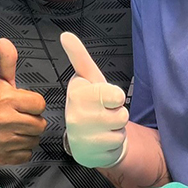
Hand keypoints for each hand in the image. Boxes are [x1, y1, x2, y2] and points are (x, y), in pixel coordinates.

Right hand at [0, 39, 46, 164]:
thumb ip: (7, 60)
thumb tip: (4, 41)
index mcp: (5, 100)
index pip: (40, 104)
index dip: (33, 103)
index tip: (22, 103)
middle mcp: (3, 121)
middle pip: (40, 124)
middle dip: (33, 119)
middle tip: (19, 116)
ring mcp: (3, 140)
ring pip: (35, 139)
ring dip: (29, 134)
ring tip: (15, 127)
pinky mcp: (4, 155)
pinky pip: (28, 154)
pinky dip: (22, 148)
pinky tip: (12, 139)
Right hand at [60, 31, 128, 168]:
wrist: (87, 140)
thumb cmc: (91, 105)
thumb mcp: (89, 79)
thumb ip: (79, 57)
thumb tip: (65, 35)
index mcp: (77, 92)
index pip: (115, 95)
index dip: (116, 97)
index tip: (104, 98)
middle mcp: (75, 113)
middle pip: (121, 112)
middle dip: (118, 112)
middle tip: (104, 113)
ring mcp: (81, 134)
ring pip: (120, 127)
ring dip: (117, 127)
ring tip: (103, 126)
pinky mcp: (89, 152)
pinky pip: (117, 142)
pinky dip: (114, 142)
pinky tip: (101, 140)